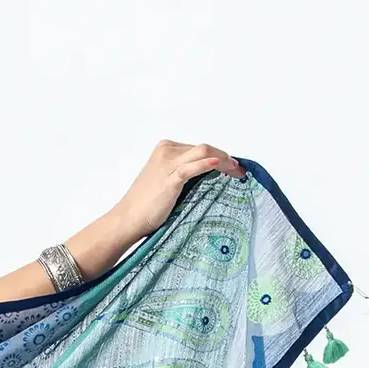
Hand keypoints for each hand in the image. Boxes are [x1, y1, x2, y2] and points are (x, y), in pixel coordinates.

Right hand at [111, 142, 246, 240]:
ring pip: (203, 153)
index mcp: (165, 149)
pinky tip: (219, 165)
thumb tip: (209, 175)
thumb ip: (185, 174)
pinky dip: (207, 164)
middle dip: (225, 158)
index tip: (233, 167)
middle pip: (204, 148)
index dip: (219, 156)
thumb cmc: (146, 206)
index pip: (199, 148)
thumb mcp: (168, 183)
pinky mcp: (170, 178)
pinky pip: (192, 167)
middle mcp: (167, 151)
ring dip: (223, 161)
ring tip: (236, 172)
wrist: (128, 219)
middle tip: (240, 171)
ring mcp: (167, 164)